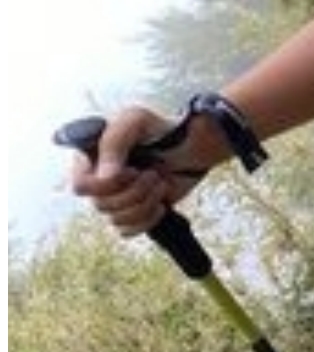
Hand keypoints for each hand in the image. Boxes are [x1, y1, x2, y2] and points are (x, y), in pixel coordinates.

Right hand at [67, 104, 207, 235]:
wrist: (194, 142)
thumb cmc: (162, 124)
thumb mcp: (135, 121)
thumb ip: (114, 143)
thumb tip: (105, 177)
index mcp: (91, 157)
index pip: (81, 185)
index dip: (105, 185)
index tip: (131, 171)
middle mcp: (99, 179)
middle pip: (101, 205)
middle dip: (134, 192)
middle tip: (152, 174)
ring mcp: (117, 196)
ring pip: (116, 219)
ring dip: (144, 204)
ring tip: (160, 184)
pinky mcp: (135, 210)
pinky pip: (127, 230)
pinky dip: (146, 221)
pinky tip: (160, 205)